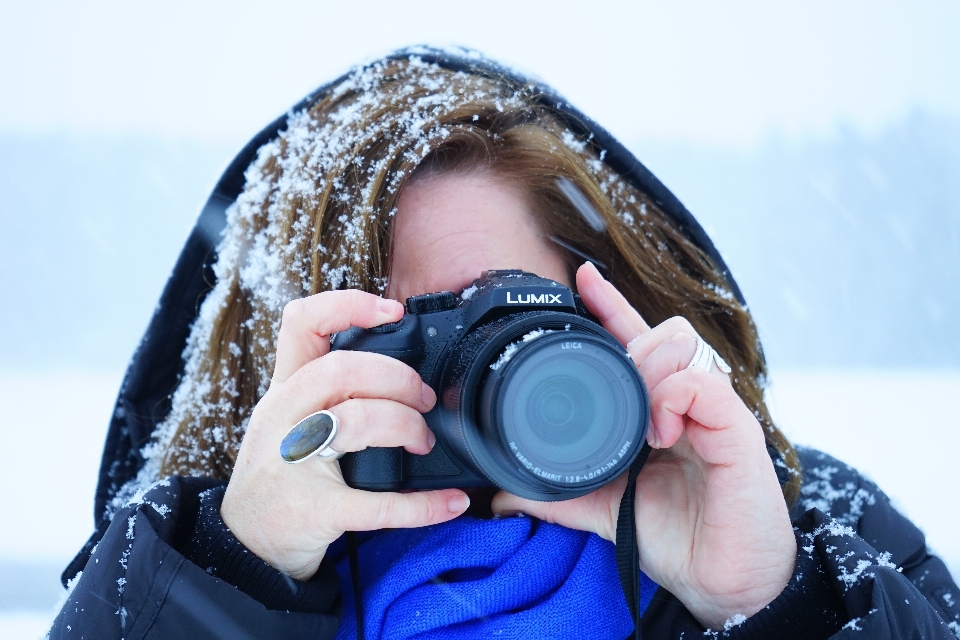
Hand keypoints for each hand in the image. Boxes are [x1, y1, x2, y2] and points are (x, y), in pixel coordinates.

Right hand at [221, 291, 469, 580]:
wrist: (244, 541)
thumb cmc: (278, 472)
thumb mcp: (288, 417)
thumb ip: (328, 389)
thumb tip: (400, 369)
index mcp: (284, 389)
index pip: (301, 324)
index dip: (348, 306)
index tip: (392, 311)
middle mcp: (283, 417)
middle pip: (341, 370)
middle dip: (397, 377)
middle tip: (423, 399)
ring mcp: (293, 463)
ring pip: (355, 421)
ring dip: (406, 426)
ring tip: (423, 441)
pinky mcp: (313, 511)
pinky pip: (375, 505)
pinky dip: (421, 505)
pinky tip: (450, 502)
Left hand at [492, 262, 795, 628]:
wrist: (720, 582)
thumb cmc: (675, 536)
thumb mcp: (603, 508)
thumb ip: (558, 494)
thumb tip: (503, 493)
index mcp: (657, 410)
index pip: (634, 344)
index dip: (610, 308)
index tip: (581, 279)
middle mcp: (687, 402)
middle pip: (659, 332)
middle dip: (626, 340)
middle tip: (605, 380)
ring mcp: (713, 412)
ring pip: (680, 347)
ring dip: (646, 369)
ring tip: (636, 416)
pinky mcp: (737, 431)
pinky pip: (704, 387)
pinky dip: (672, 400)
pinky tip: (658, 432)